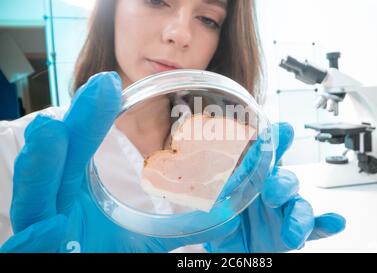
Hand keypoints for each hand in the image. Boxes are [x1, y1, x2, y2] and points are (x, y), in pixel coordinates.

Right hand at [2, 72, 236, 252]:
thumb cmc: (105, 257)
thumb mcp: (144, 241)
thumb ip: (180, 227)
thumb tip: (227, 219)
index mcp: (74, 198)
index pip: (78, 152)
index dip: (90, 120)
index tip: (110, 85)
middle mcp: (52, 210)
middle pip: (57, 166)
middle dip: (76, 126)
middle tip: (101, 87)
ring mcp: (41, 236)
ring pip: (32, 201)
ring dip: (40, 167)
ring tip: (51, 131)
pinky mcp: (37, 257)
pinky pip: (29, 250)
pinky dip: (36, 237)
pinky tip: (49, 226)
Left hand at [205, 123, 345, 252]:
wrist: (229, 248)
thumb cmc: (219, 222)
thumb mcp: (204, 209)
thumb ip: (196, 199)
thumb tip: (175, 189)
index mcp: (250, 178)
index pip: (264, 156)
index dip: (275, 141)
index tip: (282, 130)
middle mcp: (271, 190)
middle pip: (285, 179)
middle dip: (281, 184)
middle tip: (272, 192)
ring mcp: (284, 210)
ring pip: (300, 205)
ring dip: (299, 213)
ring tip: (294, 229)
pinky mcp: (293, 230)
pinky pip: (314, 226)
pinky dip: (325, 225)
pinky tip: (335, 222)